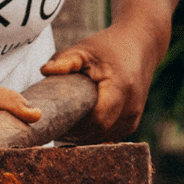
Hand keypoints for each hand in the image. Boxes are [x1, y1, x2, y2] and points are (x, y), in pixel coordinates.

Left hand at [39, 19, 166, 140]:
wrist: (139, 45)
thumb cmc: (108, 46)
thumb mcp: (85, 49)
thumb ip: (65, 60)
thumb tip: (44, 70)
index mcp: (120, 89)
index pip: (97, 120)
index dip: (75, 124)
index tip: (55, 119)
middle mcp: (131, 108)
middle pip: (99, 133)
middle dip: (75, 133)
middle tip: (53, 124)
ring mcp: (133, 118)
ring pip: (103, 138)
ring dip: (83, 136)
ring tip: (63, 124)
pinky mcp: (132, 123)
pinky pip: (109, 136)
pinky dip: (93, 134)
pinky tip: (78, 125)